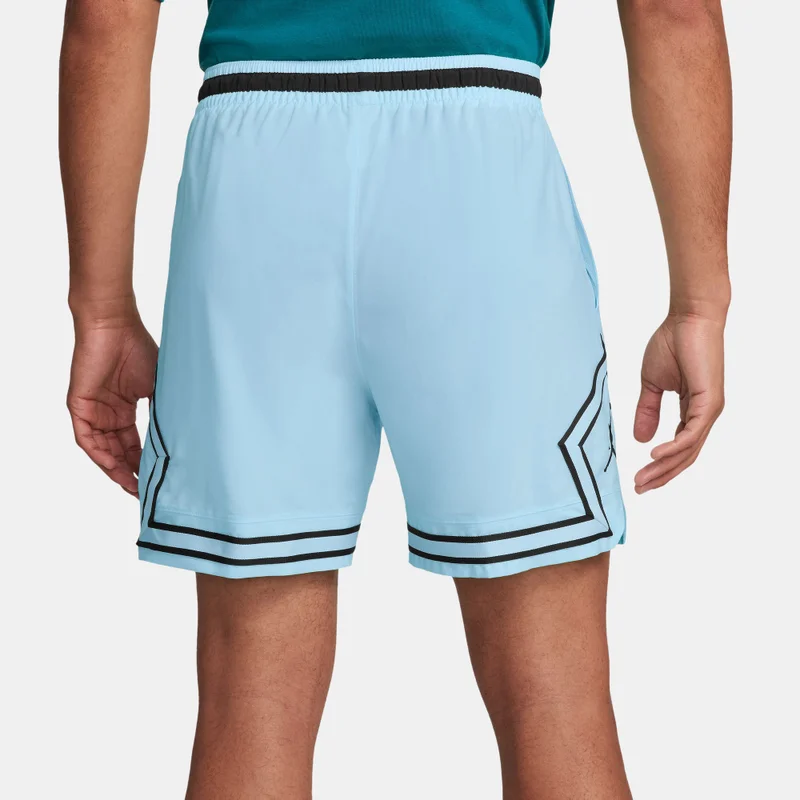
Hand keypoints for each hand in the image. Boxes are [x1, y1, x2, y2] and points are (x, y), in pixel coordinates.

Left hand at [67, 312, 157, 494]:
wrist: (114, 325)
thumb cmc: (138, 348)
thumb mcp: (158, 387)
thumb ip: (164, 411)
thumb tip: (185, 436)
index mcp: (125, 409)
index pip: (134, 445)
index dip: (145, 463)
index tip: (158, 480)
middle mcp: (108, 414)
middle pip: (118, 452)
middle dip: (131, 474)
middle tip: (146, 492)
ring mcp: (93, 411)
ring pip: (103, 450)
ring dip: (116, 470)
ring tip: (133, 486)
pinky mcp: (80, 406)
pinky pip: (87, 439)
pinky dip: (100, 455)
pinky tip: (115, 468)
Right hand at [633, 312, 724, 492]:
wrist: (688, 318)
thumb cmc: (672, 343)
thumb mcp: (651, 384)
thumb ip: (647, 411)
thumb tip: (640, 438)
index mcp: (692, 410)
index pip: (678, 447)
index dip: (659, 466)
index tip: (638, 479)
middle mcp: (704, 415)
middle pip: (684, 456)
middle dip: (661, 475)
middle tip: (639, 488)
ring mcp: (709, 410)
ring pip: (688, 450)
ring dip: (664, 467)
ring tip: (643, 478)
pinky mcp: (709, 403)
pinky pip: (691, 434)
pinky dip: (673, 447)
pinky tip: (654, 455)